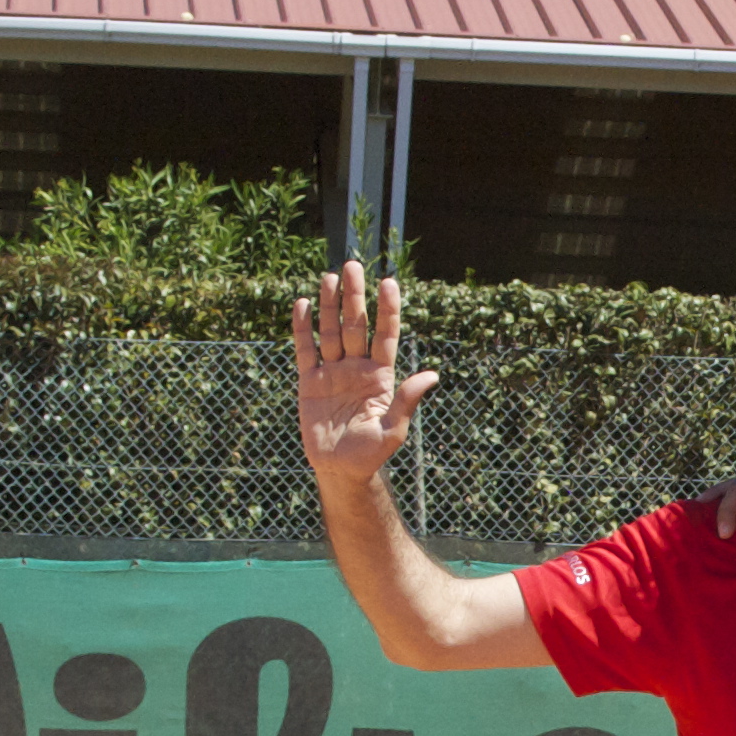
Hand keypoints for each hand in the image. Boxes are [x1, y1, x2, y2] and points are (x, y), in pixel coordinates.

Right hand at [294, 264, 429, 484]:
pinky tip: (302, 304)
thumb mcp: (393, 430)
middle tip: (353, 265)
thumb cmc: (370, 454)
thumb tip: (432, 374)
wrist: (340, 470)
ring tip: (329, 277)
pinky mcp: (309, 382)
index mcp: (381, 376)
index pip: (385, 335)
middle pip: (356, 325)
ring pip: (331, 331)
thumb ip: (407, 400)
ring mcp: (332, 372)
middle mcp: (357, 368)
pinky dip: (303, 328)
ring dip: (329, 304)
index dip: (387, 310)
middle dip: (355, 296)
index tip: (389, 282)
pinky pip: (305, 350)